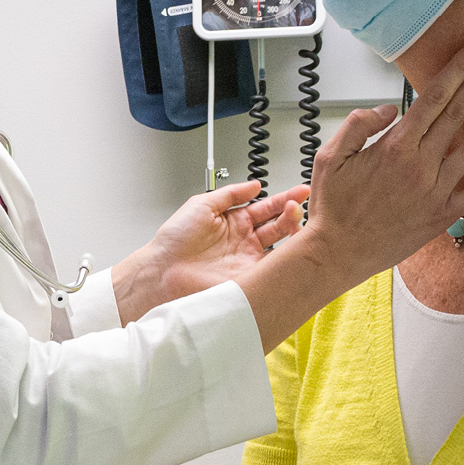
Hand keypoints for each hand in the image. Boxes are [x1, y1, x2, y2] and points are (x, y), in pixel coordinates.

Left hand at [112, 182, 309, 323]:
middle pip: (278, 226)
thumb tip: (253, 184)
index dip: (284, 199)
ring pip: (280, 246)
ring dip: (292, 233)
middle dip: (292, 213)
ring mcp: (248, 261)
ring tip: (297, 219)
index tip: (299, 192)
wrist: (163, 271)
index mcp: (235, 223)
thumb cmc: (175, 240)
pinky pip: (272, 270)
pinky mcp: (249, 280)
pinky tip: (294, 247)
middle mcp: (244, 242)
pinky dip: (286, 260)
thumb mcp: (202, 204)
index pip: (266, 208)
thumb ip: (230, 194)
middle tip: (299, 205)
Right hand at [303, 42, 463, 282]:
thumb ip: (358, 125)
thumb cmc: (333, 206)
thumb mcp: (330, 156)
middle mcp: (421, 166)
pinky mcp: (443, 214)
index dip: (457, 71)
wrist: (339, 252)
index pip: (433, 99)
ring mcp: (436, 191)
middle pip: (458, 114)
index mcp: (395, 147)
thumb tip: (388, 106)